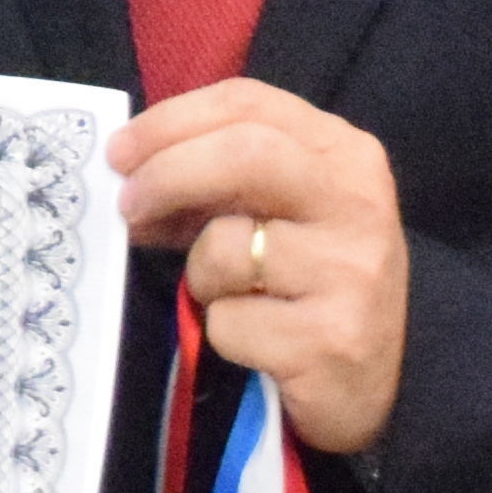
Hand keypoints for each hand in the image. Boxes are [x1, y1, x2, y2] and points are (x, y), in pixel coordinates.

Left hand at [109, 84, 409, 459]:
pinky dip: (221, 333)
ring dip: (200, 277)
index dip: (171, 121)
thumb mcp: (281, 213)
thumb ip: (223, 181)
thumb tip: (130, 172)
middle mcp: (357, 202)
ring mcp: (350, 271)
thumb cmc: (310, 288)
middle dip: (167, 175)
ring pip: (225, 248)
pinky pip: (229, 323)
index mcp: (344, 154)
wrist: (371, 389)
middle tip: (126, 206)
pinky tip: (258, 344)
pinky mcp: (331, 338)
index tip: (120, 151)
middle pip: (244, 155)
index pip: (249, 103)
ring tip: (230, 298)